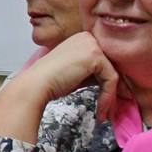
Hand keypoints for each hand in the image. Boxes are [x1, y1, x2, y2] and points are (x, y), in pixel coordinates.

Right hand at [0, 32, 122, 139]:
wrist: (37, 84)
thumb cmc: (51, 81)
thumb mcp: (76, 72)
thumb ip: (92, 72)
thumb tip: (112, 82)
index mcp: (82, 38)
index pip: (104, 59)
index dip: (108, 80)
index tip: (109, 99)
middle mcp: (88, 37)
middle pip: (111, 66)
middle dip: (114, 89)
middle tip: (111, 109)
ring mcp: (92, 45)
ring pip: (113, 74)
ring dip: (110, 97)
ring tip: (105, 114)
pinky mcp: (95, 56)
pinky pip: (111, 79)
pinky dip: (108, 96)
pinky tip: (100, 109)